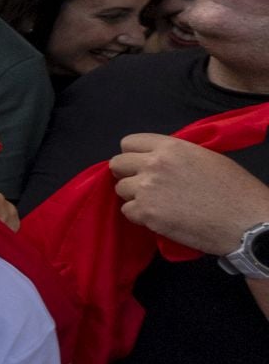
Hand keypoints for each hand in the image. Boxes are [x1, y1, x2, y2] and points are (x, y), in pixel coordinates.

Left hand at [109, 133, 268, 256]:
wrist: (246, 222)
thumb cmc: (235, 190)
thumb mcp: (206, 158)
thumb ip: (176, 155)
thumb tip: (158, 159)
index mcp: (170, 147)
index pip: (129, 142)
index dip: (133, 154)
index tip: (140, 165)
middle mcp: (153, 164)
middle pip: (117, 164)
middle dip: (127, 174)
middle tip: (144, 185)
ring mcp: (147, 189)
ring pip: (120, 189)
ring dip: (134, 197)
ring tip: (157, 203)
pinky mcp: (146, 214)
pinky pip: (127, 212)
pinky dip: (139, 216)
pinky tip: (159, 217)